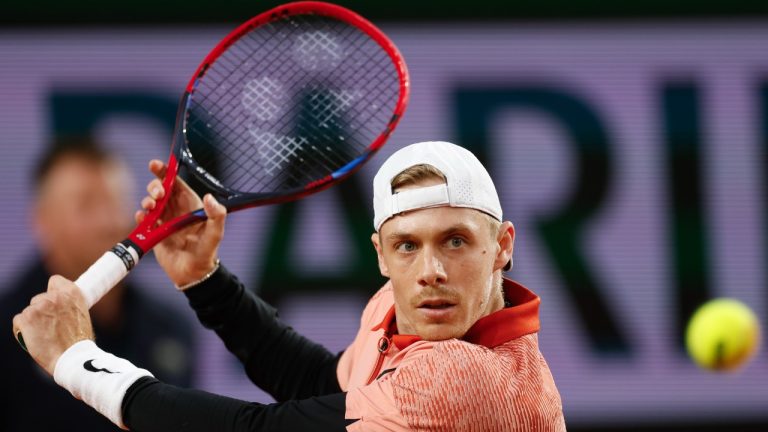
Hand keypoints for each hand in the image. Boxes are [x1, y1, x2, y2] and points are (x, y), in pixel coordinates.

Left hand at [12, 276, 93, 375]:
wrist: (72, 357)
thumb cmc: (78, 340)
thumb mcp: (81, 315)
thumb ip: (68, 306)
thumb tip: (59, 306)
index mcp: (72, 292)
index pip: (55, 281)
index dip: (53, 292)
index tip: (55, 302)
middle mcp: (55, 296)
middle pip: (39, 298)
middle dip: (42, 310)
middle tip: (50, 326)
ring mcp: (39, 306)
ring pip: (29, 311)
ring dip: (33, 321)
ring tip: (43, 335)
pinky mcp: (26, 318)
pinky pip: (19, 321)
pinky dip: (23, 330)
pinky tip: (33, 339)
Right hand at [135, 160, 226, 287]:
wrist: (193, 274)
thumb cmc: (207, 252)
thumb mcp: (215, 234)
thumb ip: (216, 216)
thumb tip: (210, 198)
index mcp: (191, 205)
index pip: (177, 183)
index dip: (166, 172)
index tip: (156, 164)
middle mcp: (176, 210)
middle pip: (161, 189)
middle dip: (155, 187)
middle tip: (158, 195)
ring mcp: (164, 221)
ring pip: (151, 203)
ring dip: (147, 200)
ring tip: (151, 207)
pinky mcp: (154, 233)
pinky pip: (143, 219)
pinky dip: (140, 216)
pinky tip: (142, 217)